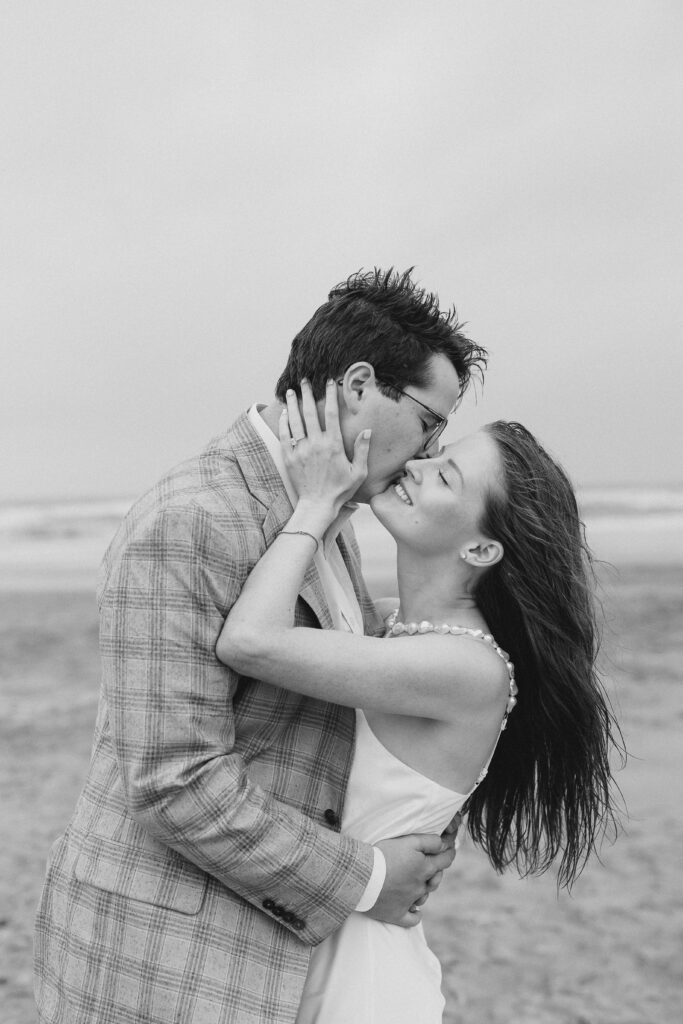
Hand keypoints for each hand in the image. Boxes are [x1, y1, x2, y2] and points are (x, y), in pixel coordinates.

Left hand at [279, 380, 370, 523]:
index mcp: (333, 445)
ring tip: (292, 391)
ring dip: (293, 404)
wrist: (317, 505)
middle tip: (305, 381)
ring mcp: (301, 450)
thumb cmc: (340, 490)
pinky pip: (285, 436)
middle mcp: (315, 444)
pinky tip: (285, 413)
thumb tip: (367, 431)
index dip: (330, 396)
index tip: (329, 382)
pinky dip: (284, 422)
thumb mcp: (358, 472)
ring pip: (295, 421)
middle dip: (307, 394)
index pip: (331, 414)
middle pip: (310, 413)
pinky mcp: (289, 458)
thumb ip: (362, 450)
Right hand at [367, 833, 455, 928]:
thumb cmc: (384, 854)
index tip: (450, 849)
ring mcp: (409, 903)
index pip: (445, 860)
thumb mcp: (409, 841)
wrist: (361, 876)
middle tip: (430, 865)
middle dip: (435, 872)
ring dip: (423, 890)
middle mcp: (420, 887)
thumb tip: (444, 845)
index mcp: (425, 868)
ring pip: (423, 897)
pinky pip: (411, 920)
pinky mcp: (396, 914)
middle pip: (435, 880)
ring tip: (416, 883)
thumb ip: (429, 842)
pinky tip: (414, 910)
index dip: (449, 853)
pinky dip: (415, 915)